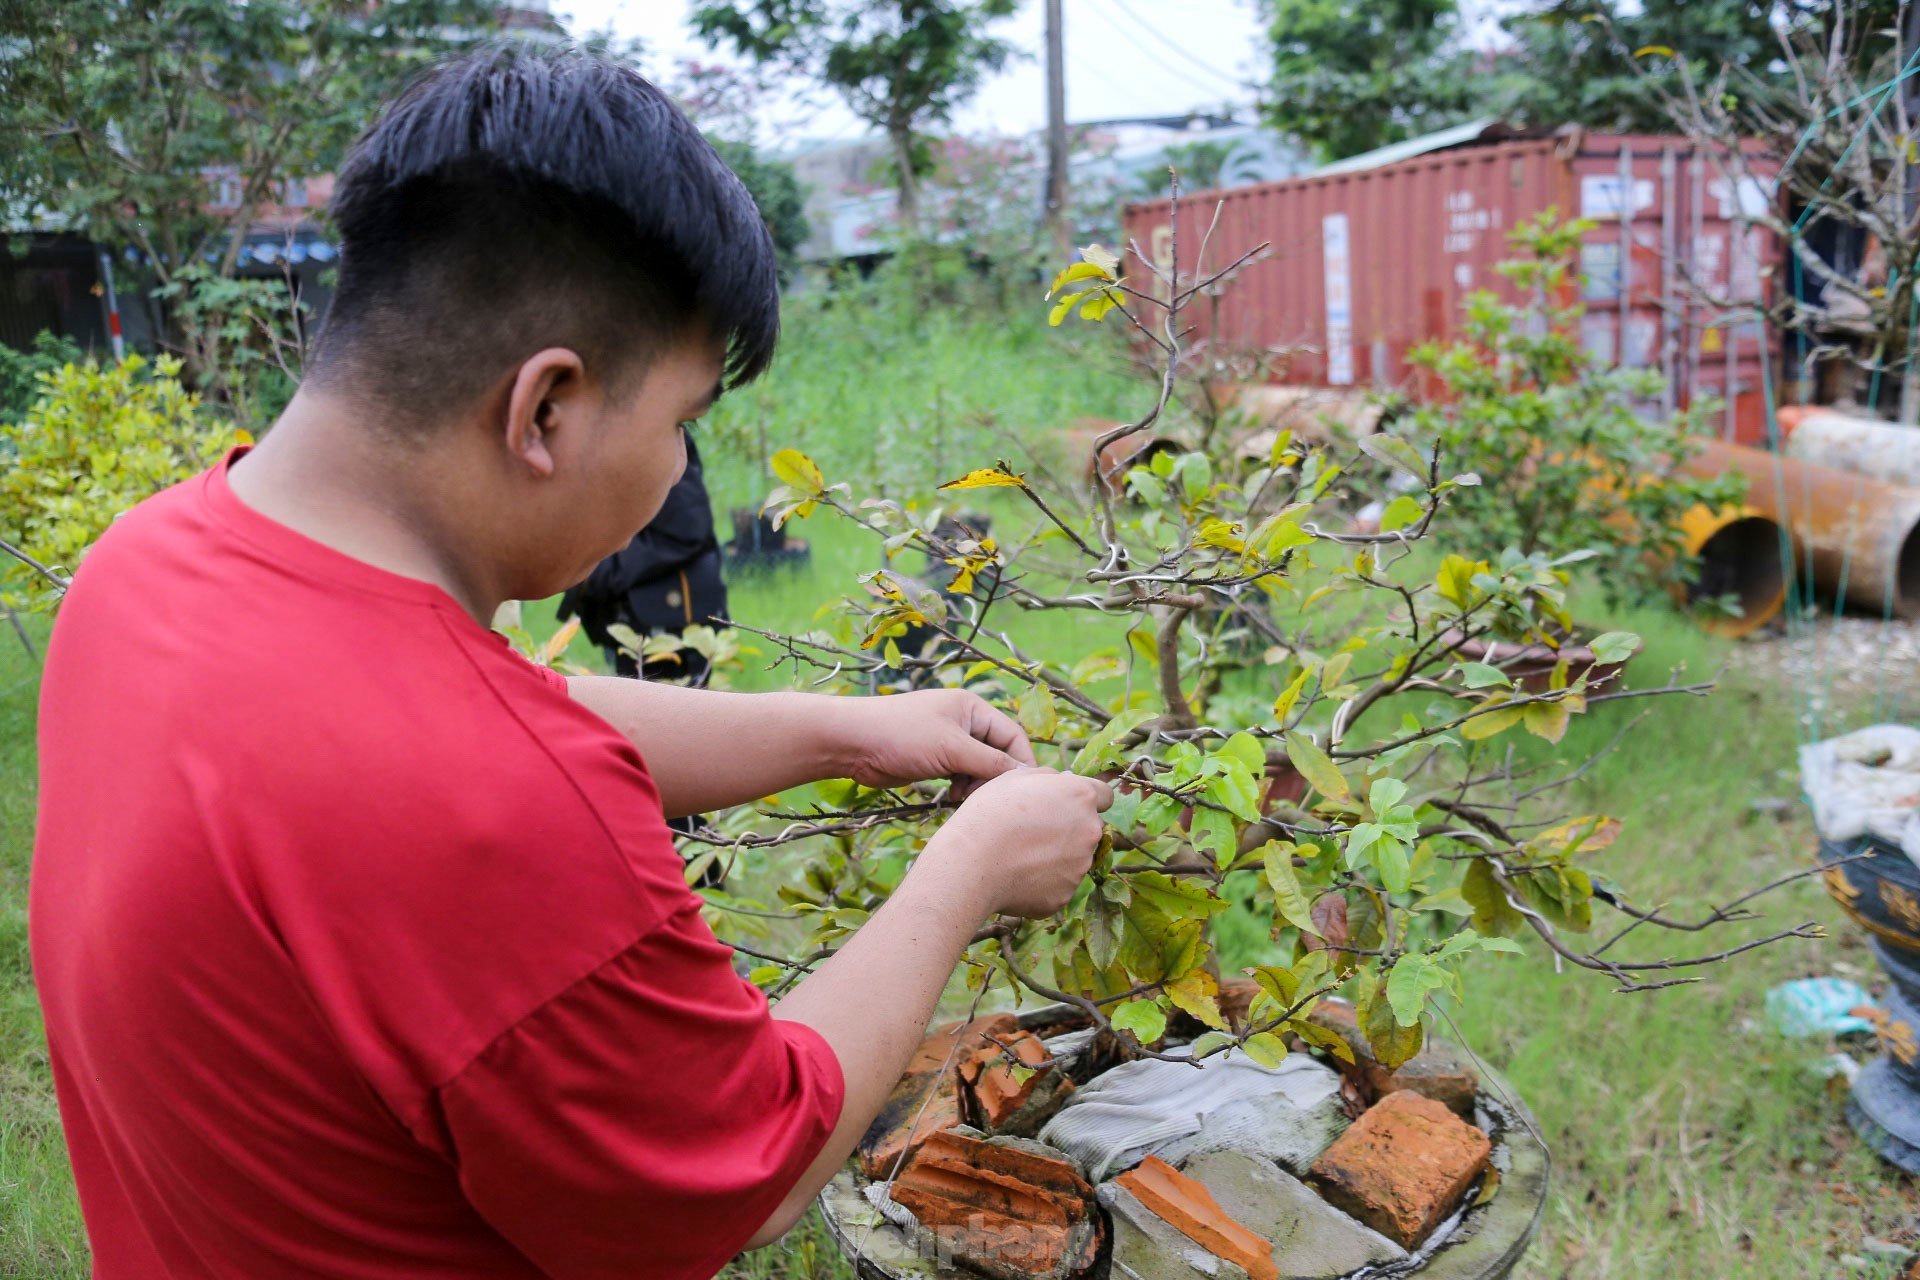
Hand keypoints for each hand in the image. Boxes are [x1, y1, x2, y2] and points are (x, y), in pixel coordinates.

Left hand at [833, 688, 1035, 795]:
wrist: (852, 743)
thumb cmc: (902, 735)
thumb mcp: (952, 748)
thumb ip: (990, 763)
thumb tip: (1025, 776)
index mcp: (973, 708)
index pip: (1013, 735)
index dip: (1022, 763)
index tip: (1024, 791)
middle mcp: (964, 723)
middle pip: (997, 754)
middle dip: (995, 778)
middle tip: (986, 799)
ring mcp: (948, 742)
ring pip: (979, 768)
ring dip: (977, 786)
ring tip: (963, 799)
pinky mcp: (934, 760)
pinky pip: (960, 776)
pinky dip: (962, 789)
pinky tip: (952, 799)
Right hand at [920, 767, 1113, 918]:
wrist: (972, 863)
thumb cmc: (989, 813)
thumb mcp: (1014, 777)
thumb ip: (1049, 777)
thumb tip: (1064, 780)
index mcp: (1081, 796)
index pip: (1104, 796)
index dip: (1085, 800)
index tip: (1067, 805)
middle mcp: (1090, 830)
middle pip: (1088, 829)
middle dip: (1068, 829)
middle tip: (1032, 832)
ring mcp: (1080, 866)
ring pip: (1074, 859)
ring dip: (1056, 856)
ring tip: (1018, 855)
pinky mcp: (1066, 895)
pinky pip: (1058, 884)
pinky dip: (1042, 881)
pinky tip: (1016, 875)